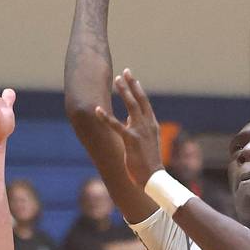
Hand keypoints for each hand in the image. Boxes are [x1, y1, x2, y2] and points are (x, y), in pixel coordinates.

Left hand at [95, 69, 162, 187]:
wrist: (153, 177)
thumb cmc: (148, 161)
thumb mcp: (147, 140)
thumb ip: (139, 127)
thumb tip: (130, 117)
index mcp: (152, 124)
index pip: (144, 102)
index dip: (137, 88)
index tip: (131, 77)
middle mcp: (147, 124)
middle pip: (139, 100)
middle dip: (131, 85)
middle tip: (123, 72)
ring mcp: (140, 131)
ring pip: (131, 107)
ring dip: (123, 92)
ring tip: (116, 81)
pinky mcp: (131, 140)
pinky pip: (116, 126)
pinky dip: (106, 117)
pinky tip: (97, 110)